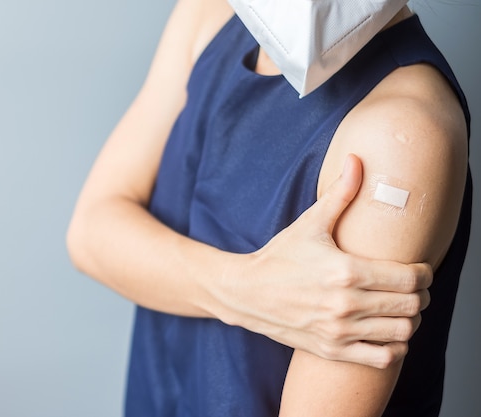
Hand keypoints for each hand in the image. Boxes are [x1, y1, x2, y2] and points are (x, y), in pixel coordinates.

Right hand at [213, 154, 431, 368]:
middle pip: (412, 305)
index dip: (424, 272)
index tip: (419, 268)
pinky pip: (382, 357)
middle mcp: (346, 304)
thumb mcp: (309, 224)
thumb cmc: (279, 257)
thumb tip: (357, 160)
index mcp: (346, 271)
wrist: (246, 293)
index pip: (410, 277)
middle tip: (412, 287)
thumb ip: (340, 194)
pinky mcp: (332, 349)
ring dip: (409, 319)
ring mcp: (339, 330)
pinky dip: (394, 346)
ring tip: (400, 307)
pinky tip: (386, 331)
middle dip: (420, 294)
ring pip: (402, 332)